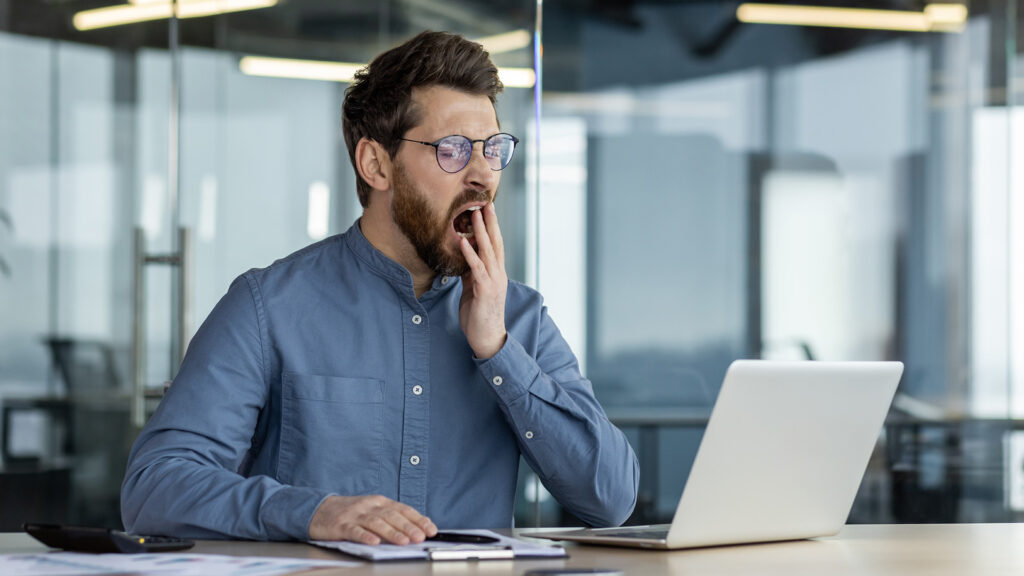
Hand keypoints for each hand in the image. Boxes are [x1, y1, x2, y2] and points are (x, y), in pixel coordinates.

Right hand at [308, 495, 437, 544]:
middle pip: (392, 516)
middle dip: (408, 527)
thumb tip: (415, 531)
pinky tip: (374, 542)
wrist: (319, 510)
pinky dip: (365, 536)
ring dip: (392, 532)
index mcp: (379, 502)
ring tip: (404, 542)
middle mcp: (369, 506)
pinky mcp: (340, 525)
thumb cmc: (350, 514)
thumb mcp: (372, 512)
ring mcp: (355, 515)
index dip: (418, 519)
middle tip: (421, 537)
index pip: (403, 509)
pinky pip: (354, 531)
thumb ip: (390, 519)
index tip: (431, 529)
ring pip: (376, 523)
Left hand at [459, 202, 507, 358]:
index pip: (495, 245)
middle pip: (495, 243)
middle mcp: (498, 274)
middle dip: (490, 222)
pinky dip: (470, 254)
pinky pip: (477, 269)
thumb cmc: (479, 316)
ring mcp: (494, 282)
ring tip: (474, 215)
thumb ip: (471, 273)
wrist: (488, 339)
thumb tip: (463, 258)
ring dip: (481, 232)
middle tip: (485, 203)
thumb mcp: (473, 290)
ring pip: (488, 252)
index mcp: (496, 273)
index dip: (491, 227)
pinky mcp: (485, 291)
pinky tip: (463, 242)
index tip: (486, 210)